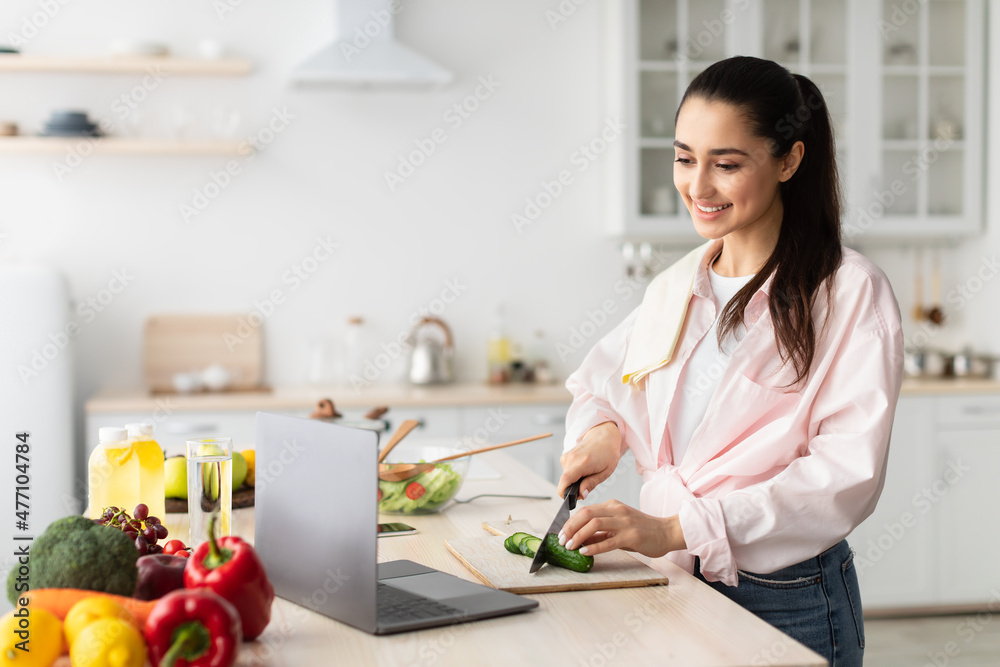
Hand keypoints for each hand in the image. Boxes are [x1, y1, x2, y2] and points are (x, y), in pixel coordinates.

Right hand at [557, 421, 621, 499]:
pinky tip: (583, 470)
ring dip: (574, 482)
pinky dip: (573, 475)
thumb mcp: (605, 472)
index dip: (564, 493)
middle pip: (564, 481)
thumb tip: (581, 495)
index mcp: (583, 462)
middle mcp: (571, 458)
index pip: (565, 481)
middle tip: (586, 488)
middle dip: (572, 489)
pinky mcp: (564, 456)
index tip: (571, 499)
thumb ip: (591, 484)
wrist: (604, 436)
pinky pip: (566, 472)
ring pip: (565, 477)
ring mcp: (566, 456)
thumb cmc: (608, 453)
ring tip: (587, 475)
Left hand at [557, 500, 685, 558]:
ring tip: (570, 546)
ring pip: (594, 525)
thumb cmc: (643, 530)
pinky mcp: (631, 537)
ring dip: (578, 536)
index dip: (570, 522)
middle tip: (561, 540)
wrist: (667, 532)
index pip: (585, 510)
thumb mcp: (619, 526)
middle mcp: (617, 511)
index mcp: (612, 506)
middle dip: (570, 527)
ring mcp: (625, 523)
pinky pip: (608, 541)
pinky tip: (585, 552)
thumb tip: (580, 538)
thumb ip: (601, 531)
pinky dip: (594, 547)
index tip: (561, 533)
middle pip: (586, 515)